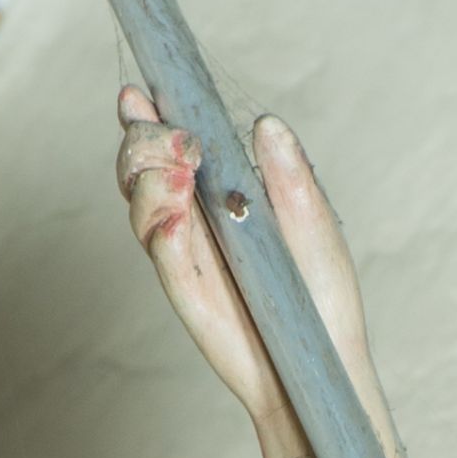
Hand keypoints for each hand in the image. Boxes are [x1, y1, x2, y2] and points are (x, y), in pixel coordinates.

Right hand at [115, 92, 378, 432]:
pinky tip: (179, 213)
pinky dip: (161, 222)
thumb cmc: (321, 295)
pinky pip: (159, 247)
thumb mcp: (314, 223)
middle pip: (139, 162)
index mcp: (220, 188)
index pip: (170, 143)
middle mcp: (193, 214)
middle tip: (182, 145)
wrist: (319, 363)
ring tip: (184, 178)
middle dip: (145, 140)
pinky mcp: (183, 287)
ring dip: (150, 176)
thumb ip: (288, 175)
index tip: (135, 94)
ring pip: (138, 198)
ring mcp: (184, 250)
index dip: (145, 116)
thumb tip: (267, 124)